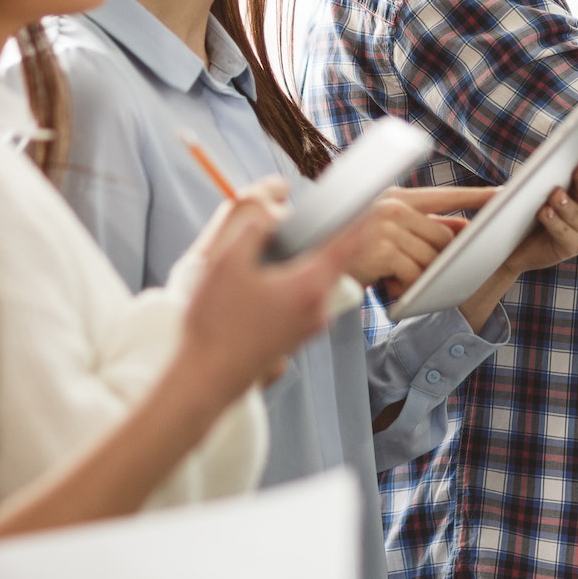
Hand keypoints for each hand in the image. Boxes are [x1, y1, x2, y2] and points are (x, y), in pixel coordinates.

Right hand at [177, 192, 371, 396]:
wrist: (206, 378)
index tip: (371, 200)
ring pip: (317, 281)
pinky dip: (293, 283)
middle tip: (302, 220)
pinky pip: (304, 299)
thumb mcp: (227, 261)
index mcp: (309, 285)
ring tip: (271, 252)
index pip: (350, 243)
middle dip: (323, 238)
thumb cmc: (216, 324)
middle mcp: (318, 308)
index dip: (362, 218)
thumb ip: (254, 228)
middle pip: (334, 261)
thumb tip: (273, 213)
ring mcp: (308, 326)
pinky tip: (262, 283)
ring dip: (303, 262)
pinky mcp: (295, 337)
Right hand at [346, 186, 498, 296]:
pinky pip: (414, 273)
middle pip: (442, 235)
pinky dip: (408, 285)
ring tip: (398, 281)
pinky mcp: (381, 249)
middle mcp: (392, 206)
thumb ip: (422, 225)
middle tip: (428, 272)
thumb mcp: (387, 229)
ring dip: (421, 276)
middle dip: (441, 258)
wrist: (312, 261)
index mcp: (396, 197)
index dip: (475, 196)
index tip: (501, 195)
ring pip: (430, 258)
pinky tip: (393, 287)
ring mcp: (386, 226)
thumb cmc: (351, 247)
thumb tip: (462, 229)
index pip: (445, 195)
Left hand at [498, 136, 577, 275]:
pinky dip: (555, 223)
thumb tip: (547, 158)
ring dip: (567, 204)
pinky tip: (545, 213)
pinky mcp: (573, 247)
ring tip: (556, 195)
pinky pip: (567, 234)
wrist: (511, 242)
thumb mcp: (532, 183)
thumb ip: (543, 171)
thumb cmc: (524, 206)